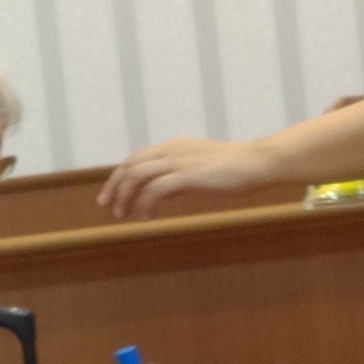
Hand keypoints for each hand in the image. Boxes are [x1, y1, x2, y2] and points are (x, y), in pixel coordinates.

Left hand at [99, 138, 274, 219]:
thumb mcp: (198, 170)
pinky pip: (155, 190)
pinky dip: (146, 204)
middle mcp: (171, 150)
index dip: (119, 176)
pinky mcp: (188, 175)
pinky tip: (148, 217)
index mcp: (173, 146)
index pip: (136, 158)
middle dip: (114, 186)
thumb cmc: (233, 169)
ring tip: (122, 214)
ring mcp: (179, 161)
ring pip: (137, 175)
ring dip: (125, 196)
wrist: (257, 162)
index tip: (110, 194)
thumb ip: (177, 179)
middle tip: (106, 206)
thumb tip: (158, 196)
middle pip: (130, 165)